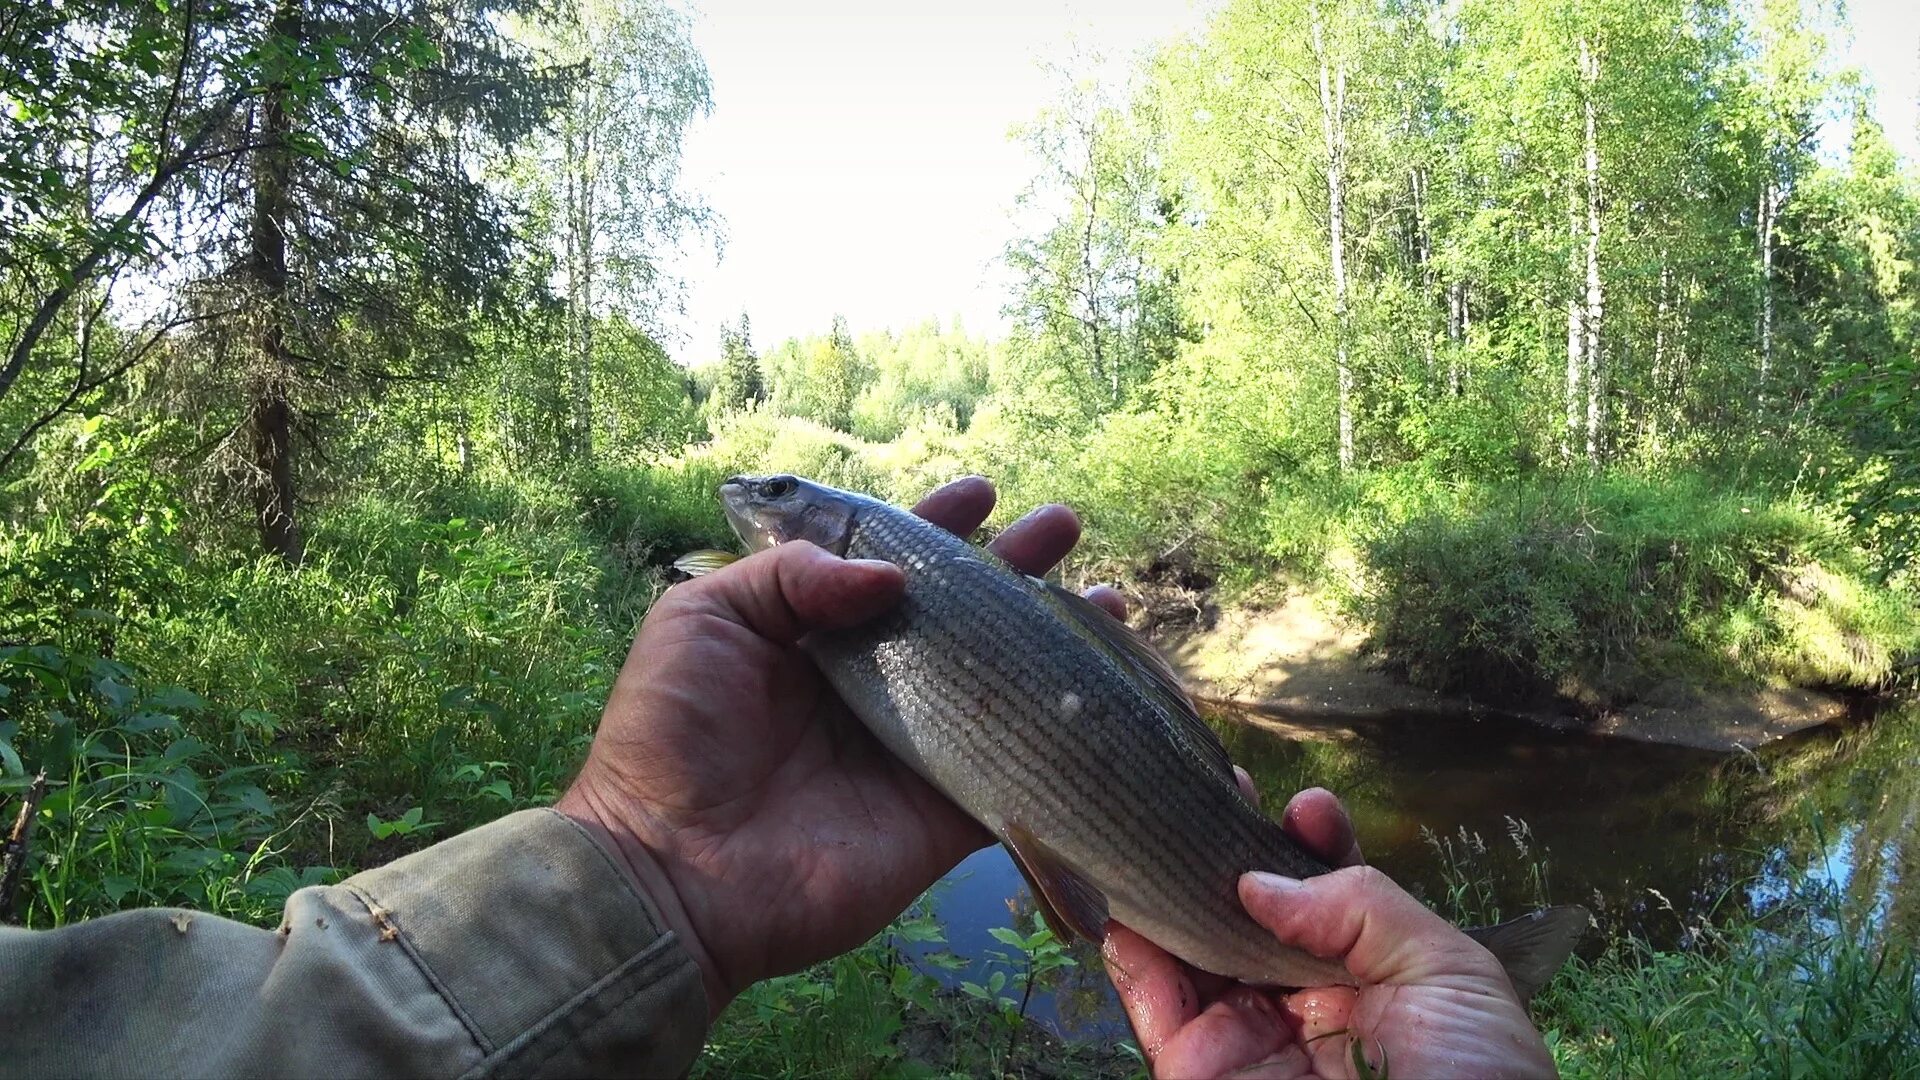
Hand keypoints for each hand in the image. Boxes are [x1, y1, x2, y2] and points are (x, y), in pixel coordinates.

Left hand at [558, 477, 1111, 1015]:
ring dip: (1056, 640)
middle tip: (1061, 526)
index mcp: (811, 634)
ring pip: (1002, 683)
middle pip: (958, 614)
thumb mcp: (705, 618)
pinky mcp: (944, 811)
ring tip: (1106, 598)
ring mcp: (913, 746)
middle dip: (1014, 567)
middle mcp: (872, 683)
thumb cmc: (672, 736)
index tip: (981, 494)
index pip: (885, 567)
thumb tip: (893, 579)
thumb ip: (794, 577)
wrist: (677, 870)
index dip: (933, 528)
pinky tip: (1107, 693)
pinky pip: (1018, 769)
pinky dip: (1066, 735)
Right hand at [1103, 786, 1555, 1078]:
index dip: (1307, 846)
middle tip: (1213, 787)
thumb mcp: (1452, 977)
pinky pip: (1152, 1006)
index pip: (1325, 897)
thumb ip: (1365, 905)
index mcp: (1370, 982)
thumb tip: (1262, 882)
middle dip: (1226, 847)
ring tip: (1160, 823)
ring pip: (1189, 948)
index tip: (1304, 807)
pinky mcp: (1198, 1073)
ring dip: (1170, 886)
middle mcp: (1301, 1005)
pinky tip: (1127, 902)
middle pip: (1245, 912)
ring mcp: (1246, 1038)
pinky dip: (1131, 953)